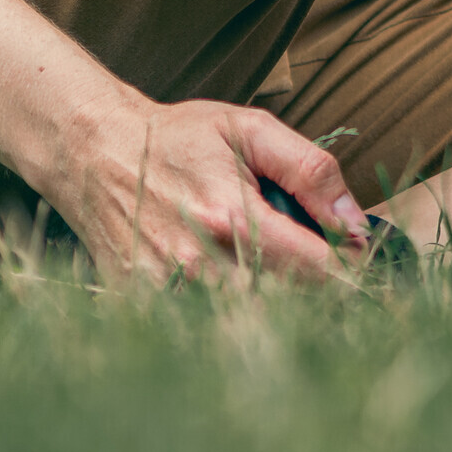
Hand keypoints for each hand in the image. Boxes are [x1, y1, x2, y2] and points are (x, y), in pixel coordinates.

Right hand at [38, 91, 369, 285]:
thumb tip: (357, 224)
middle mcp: (202, 264)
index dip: (348, 268)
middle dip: (312, 284)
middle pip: (289, 301)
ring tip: (265, 260)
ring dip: (271, 296)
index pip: (318, 270)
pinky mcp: (146, 305)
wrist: (94, 151)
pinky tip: (223, 273)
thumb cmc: (179, 137)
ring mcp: (170, 290)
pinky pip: (205, 321)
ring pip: (250, 316)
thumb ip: (311, 172)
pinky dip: (225, 306)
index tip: (355, 258)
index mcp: (234, 218)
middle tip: (310, 255)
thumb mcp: (250, 130)